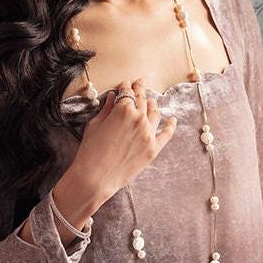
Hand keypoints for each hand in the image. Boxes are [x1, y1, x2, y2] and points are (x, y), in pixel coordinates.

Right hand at [69, 75, 177, 200]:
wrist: (96, 178)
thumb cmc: (90, 152)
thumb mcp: (95, 125)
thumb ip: (107, 109)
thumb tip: (112, 97)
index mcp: (124, 109)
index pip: (127, 92)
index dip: (126, 86)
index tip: (126, 83)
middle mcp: (139, 119)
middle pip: (142, 100)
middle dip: (140, 90)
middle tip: (140, 84)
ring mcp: (148, 134)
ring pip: (154, 114)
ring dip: (152, 105)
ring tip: (151, 101)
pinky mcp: (153, 149)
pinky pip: (166, 134)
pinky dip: (170, 125)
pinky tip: (172, 120)